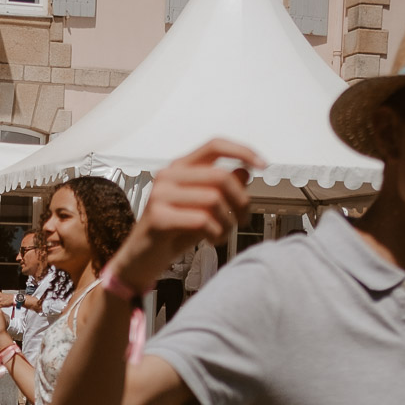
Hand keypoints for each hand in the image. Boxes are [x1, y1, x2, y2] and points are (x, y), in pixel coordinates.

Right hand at [116, 139, 260, 290]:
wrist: (141, 259)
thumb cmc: (173, 233)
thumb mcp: (203, 207)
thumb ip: (221, 188)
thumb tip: (245, 170)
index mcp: (179, 167)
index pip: (215, 145)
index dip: (242, 151)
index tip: (263, 165)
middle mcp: (168, 176)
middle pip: (220, 176)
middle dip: (240, 200)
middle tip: (243, 218)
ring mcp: (160, 195)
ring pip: (214, 200)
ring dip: (228, 222)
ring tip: (223, 233)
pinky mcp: (158, 217)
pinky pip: (202, 220)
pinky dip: (216, 233)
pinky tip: (212, 240)